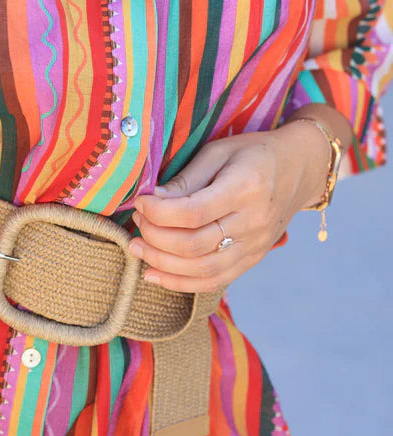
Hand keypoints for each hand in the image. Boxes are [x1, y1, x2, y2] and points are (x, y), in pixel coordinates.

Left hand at [129, 121, 333, 292]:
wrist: (300, 169)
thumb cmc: (254, 153)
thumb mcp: (219, 152)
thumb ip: (186, 178)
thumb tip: (151, 201)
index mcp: (246, 188)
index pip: (193, 212)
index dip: (159, 212)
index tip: (140, 202)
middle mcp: (254, 223)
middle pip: (195, 245)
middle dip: (155, 238)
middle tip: (136, 223)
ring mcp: (256, 246)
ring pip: (203, 270)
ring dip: (162, 264)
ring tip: (137, 249)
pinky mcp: (253, 260)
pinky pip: (215, 281)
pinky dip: (181, 283)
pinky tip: (155, 275)